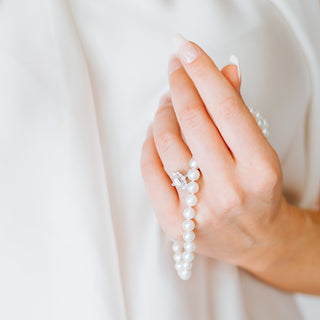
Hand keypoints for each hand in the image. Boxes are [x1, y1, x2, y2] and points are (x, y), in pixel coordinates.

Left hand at [140, 35, 288, 271]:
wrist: (255, 240)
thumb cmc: (258, 191)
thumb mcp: (259, 150)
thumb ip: (239, 110)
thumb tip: (223, 69)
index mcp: (259, 168)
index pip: (225, 107)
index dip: (202, 71)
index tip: (185, 48)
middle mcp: (230, 190)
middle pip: (192, 121)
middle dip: (179, 85)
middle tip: (174, 69)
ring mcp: (199, 210)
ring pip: (166, 143)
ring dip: (162, 113)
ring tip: (167, 103)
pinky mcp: (175, 223)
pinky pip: (150, 171)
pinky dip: (148, 144)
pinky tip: (154, 133)